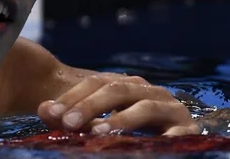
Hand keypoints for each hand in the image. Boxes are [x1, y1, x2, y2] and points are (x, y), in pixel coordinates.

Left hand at [38, 73, 199, 135]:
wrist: (172, 132)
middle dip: (90, 105)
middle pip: (115, 89)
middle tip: (67, 123)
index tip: (50, 113)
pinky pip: (174, 131)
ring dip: (120, 120)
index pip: (95, 81)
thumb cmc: (129, 127)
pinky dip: (160, 138)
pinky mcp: (186, 126)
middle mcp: (145, 89)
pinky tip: (144, 147)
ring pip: (142, 106)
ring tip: (98, 134)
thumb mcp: (99, 120)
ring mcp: (167, 105)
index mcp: (124, 84)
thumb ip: (73, 116)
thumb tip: (43, 110)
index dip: (72, 96)